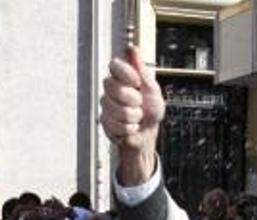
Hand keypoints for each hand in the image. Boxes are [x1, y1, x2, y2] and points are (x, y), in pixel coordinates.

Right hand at [100, 46, 165, 185]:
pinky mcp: (105, 122)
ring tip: (136, 116)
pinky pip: (115, 124)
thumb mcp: (152, 87)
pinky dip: (128, 128)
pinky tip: (130, 126)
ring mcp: (106, 105)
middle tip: (138, 103)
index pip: (114, 65)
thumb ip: (141, 69)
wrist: (147, 133)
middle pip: (113, 87)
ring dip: (132, 116)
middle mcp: (111, 89)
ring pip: (115, 109)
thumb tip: (133, 49)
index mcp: (122, 77)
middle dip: (132, 99)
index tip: (137, 82)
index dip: (126, 74)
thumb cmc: (151, 110)